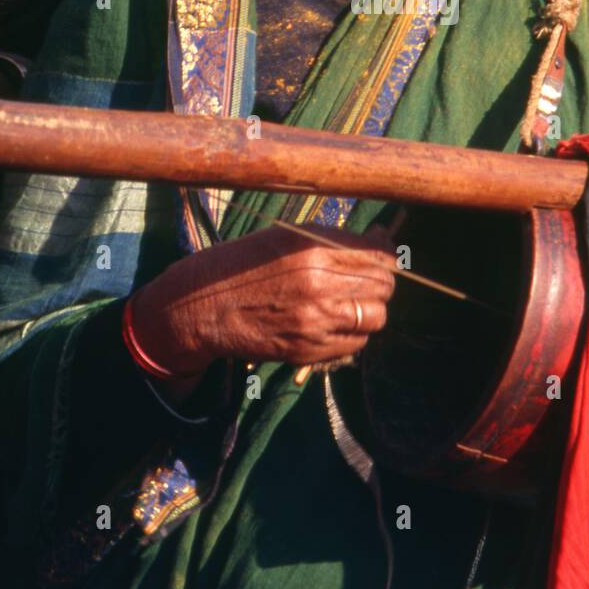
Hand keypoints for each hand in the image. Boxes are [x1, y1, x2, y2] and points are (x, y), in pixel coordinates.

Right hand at [131, 222, 395, 378]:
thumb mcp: (286, 238)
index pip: (379, 255)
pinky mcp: (308, 350)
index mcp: (313, 250)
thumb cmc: (243, 265)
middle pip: (383, 286)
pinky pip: (356, 344)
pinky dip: (354, 333)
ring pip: (375, 317)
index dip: (387, 255)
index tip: (382, 255)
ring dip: (369, 310)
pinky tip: (335, 322)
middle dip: (380, 282)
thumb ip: (334, 240)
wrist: (201, 307)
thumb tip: (380, 237)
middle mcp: (319, 285)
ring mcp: (315, 322)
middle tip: (365, 280)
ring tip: (350, 302)